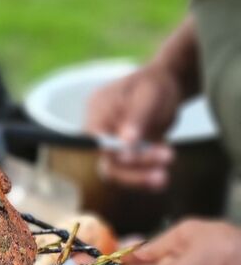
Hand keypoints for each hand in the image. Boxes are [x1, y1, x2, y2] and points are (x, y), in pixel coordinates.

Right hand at [85, 63, 181, 190]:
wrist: (167, 85)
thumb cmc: (155, 84)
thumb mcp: (149, 95)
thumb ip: (137, 117)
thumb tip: (126, 142)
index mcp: (98, 111)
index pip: (98, 139)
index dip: (114, 152)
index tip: (136, 154)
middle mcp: (100, 131)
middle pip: (106, 160)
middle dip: (133, 171)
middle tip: (160, 175)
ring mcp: (112, 145)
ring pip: (118, 171)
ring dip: (140, 177)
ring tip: (163, 179)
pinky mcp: (126, 155)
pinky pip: (131, 171)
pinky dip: (145, 176)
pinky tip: (161, 180)